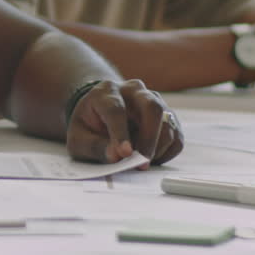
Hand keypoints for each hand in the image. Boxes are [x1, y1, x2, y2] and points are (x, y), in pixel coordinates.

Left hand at [65, 79, 182, 165]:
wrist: (101, 114)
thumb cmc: (89, 126)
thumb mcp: (79, 138)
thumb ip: (94, 146)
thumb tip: (116, 156)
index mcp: (106, 92)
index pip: (116, 110)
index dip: (120, 133)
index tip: (124, 154)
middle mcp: (133, 90)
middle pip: (151, 107)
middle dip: (149, 138)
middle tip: (142, 163)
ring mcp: (154, 100)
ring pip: (167, 122)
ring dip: (157, 148)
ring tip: (140, 163)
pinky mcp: (167, 116)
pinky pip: (176, 135)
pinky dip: (167, 152)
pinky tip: (150, 158)